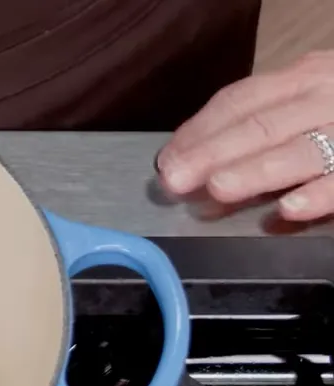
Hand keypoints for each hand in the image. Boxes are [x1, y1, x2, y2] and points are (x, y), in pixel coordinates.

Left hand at [157, 51, 333, 222]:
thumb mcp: (303, 101)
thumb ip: (253, 124)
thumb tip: (184, 156)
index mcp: (303, 77)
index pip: (242, 100)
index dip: (200, 130)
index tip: (167, 160)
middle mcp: (327, 95)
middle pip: (262, 124)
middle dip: (214, 153)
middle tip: (176, 180)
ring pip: (302, 148)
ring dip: (258, 170)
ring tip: (219, 188)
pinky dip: (320, 193)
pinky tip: (289, 209)